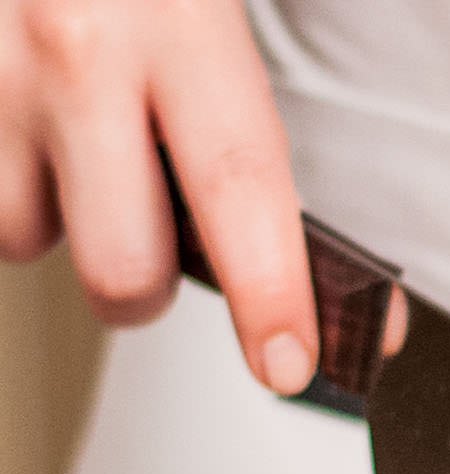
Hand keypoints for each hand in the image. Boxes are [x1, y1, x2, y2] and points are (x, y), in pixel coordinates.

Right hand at [0, 0, 314, 391]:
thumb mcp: (206, 4)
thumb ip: (247, 128)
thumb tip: (320, 276)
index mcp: (181, 22)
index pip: (243, 191)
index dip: (270, 294)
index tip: (288, 362)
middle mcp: (76, 49)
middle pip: (119, 266)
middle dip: (142, 290)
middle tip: (150, 243)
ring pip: (22, 238)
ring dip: (51, 222)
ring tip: (65, 149)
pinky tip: (17, 130)